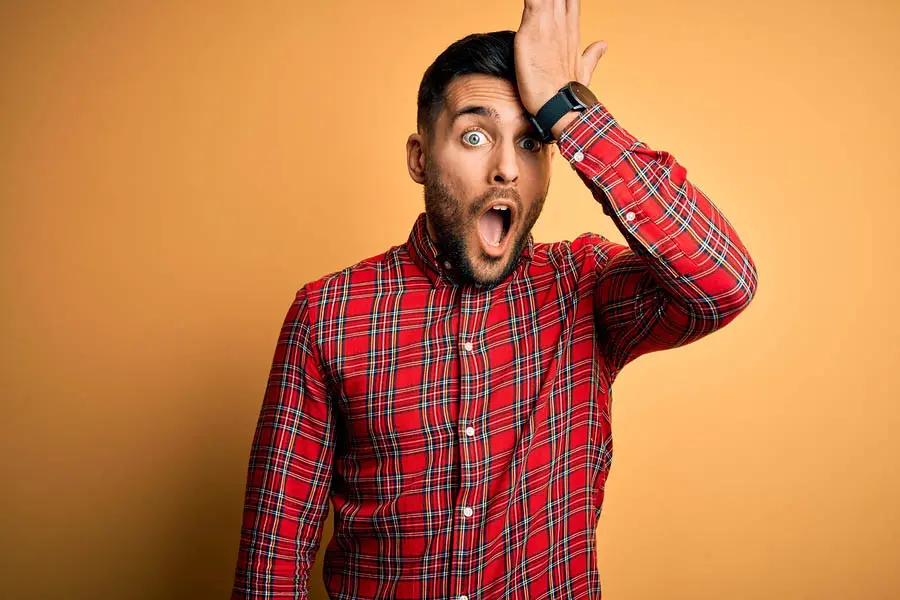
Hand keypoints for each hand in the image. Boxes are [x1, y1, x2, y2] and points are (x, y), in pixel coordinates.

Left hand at [514, 0, 607, 116]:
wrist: (559, 104)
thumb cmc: (568, 92)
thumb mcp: (583, 71)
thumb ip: (592, 55)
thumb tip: (603, 45)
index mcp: (572, 30)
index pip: (570, 0)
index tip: (560, 2)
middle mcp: (562, 24)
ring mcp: (548, 24)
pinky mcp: (531, 29)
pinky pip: (531, 0)